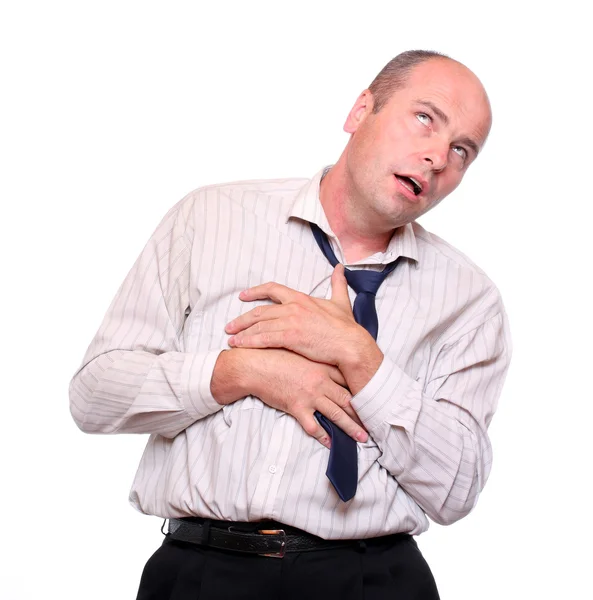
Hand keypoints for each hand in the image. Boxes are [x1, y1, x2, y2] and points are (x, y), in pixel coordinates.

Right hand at [212, 348, 367, 446]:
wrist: (255, 364)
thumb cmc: (275, 356)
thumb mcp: (299, 352)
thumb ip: (316, 359)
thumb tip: (329, 366)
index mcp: (323, 366)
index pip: (349, 380)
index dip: (362, 391)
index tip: (373, 399)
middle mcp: (320, 381)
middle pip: (348, 400)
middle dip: (362, 414)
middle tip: (375, 423)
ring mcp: (310, 395)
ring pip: (336, 415)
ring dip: (351, 428)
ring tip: (362, 438)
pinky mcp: (297, 407)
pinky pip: (313, 426)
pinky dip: (323, 436)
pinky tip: (330, 443)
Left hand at [225, 265, 370, 368]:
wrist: (350, 344)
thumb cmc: (345, 327)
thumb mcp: (341, 301)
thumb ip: (337, 284)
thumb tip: (340, 268)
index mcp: (301, 298)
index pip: (272, 289)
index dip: (255, 292)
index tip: (243, 296)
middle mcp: (292, 307)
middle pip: (260, 310)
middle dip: (242, 318)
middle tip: (229, 325)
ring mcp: (290, 322)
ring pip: (259, 325)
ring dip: (242, 332)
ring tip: (230, 337)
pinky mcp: (290, 337)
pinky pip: (263, 338)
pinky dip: (249, 341)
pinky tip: (239, 345)